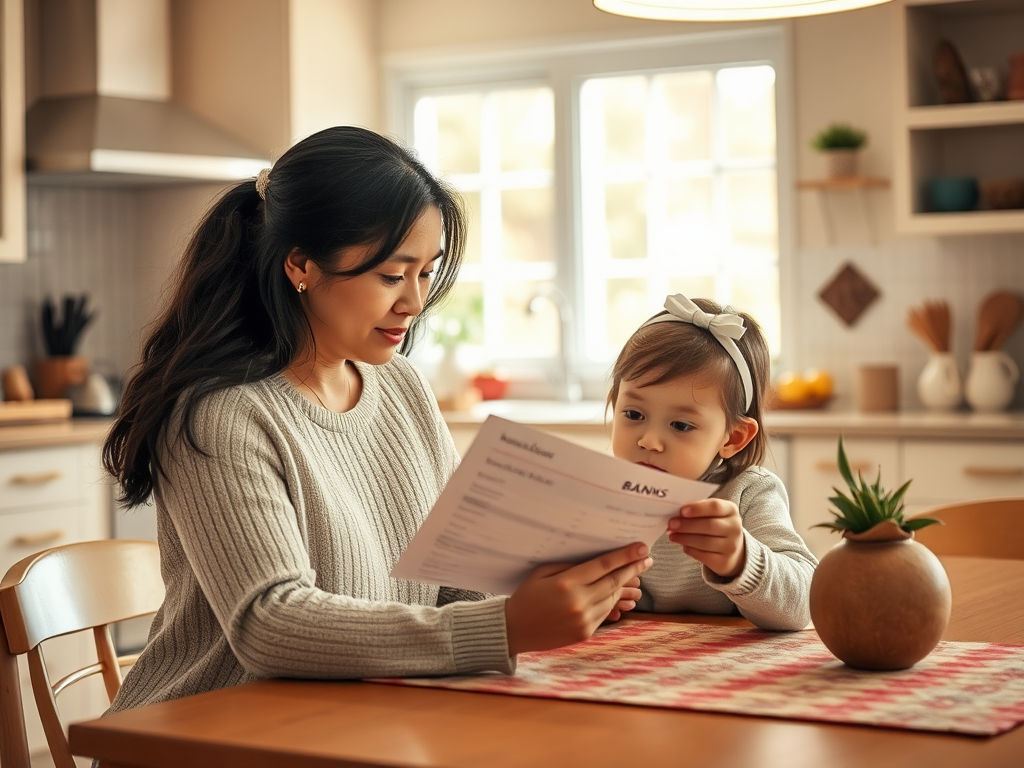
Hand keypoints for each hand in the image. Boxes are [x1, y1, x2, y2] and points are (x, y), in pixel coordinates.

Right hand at [504, 543, 651, 655]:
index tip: (641, 547)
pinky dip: (611, 600)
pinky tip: (614, 591)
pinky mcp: (585, 633)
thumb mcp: (543, 572)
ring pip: (612, 598)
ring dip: (624, 584)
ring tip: (633, 573)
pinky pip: (605, 612)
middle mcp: (578, 602)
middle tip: (647, 558)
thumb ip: (570, 565)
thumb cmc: (527, 596)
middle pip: (614, 582)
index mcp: (566, 583)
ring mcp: (584, 620)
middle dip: (633, 568)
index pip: (603, 565)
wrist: (514, 629)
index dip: (625, 556)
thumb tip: (597, 558)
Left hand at [667, 499, 745, 578]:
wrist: (732, 549)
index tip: (682, 511)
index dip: (697, 509)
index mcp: (731, 510)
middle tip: (671, 524)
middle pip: (709, 525)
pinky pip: (703, 556)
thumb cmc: (716, 526)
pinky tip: (682, 545)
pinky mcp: (724, 562)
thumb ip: (698, 511)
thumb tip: (676, 514)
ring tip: (672, 535)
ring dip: (684, 538)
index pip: (715, 507)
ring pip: (704, 542)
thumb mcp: (712, 514)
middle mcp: (734, 528)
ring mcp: (731, 546)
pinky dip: (690, 549)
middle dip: (687, 525)